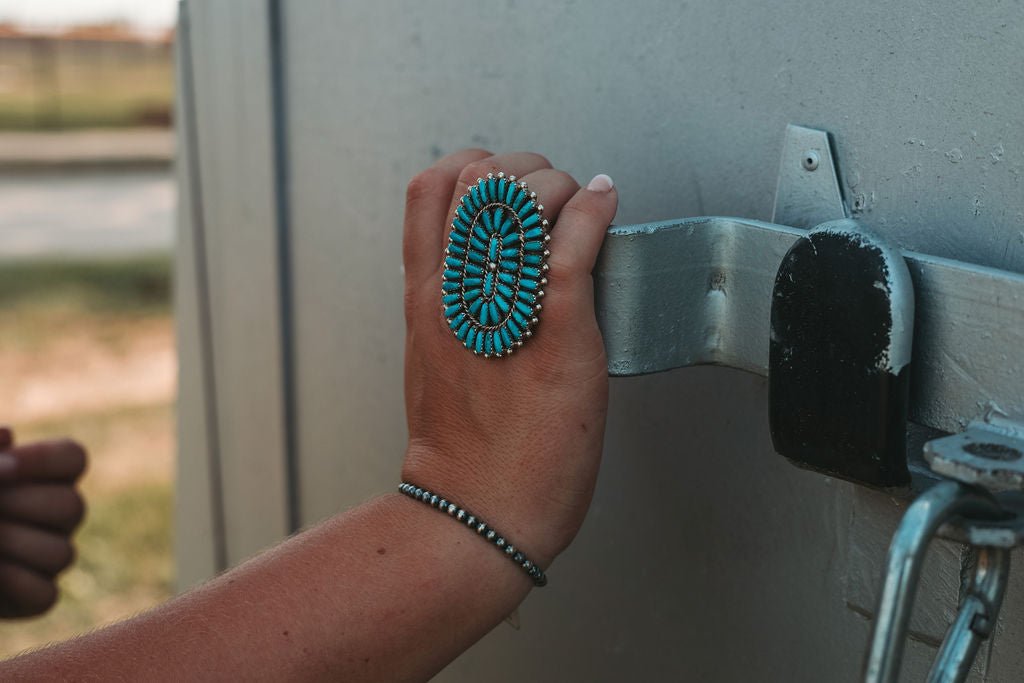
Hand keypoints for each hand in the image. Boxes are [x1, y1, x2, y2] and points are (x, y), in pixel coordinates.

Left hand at [0, 427, 85, 617]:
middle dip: (19, 508)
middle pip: (72, 506)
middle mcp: (58, 515)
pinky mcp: (36, 596)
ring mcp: (51, 555)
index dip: (42, 462)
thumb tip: (7, 435)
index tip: (1, 469)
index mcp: (45, 476)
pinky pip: (45, 593)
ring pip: (62, 553)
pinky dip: (10, 583)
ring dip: (10, 545)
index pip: (73, 458)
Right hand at [401, 150, 617, 568]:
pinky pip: (573, 250)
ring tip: (583, 211)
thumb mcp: (431, 358)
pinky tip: (606, 204)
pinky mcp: (558, 338)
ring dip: (562, 189)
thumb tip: (487, 268)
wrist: (477, 511)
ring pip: (526, 202)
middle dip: (525, 170)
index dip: (473, 166)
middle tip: (552, 199)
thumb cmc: (462, 448)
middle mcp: (457, 292)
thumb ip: (451, 305)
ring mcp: (505, 311)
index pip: (432, 186)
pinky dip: (595, 213)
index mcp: (426, 295)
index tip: (504, 187)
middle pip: (482, 179)